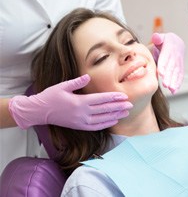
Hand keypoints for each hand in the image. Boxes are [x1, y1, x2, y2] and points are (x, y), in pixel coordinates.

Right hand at [9, 74, 132, 130]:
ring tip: (125, 113)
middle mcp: (82, 113)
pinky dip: (106, 124)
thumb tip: (88, 77)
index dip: (114, 98)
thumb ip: (77, 82)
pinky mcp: (79, 126)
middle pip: (105, 110)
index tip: (124, 97)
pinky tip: (113, 121)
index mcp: (79, 102)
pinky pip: (95, 127)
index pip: (101, 99)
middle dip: (119, 107)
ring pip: (102, 119)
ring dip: (115, 116)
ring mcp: (81, 122)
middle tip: (130, 105)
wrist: (40, 112)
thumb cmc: (50, 96)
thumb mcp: (62, 86)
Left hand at [151, 32, 184, 93]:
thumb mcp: (162, 37)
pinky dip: (177, 84)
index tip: (161, 73)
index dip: (164, 65)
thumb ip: (158, 38)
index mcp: (169, 50)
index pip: (166, 58)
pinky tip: (174, 91)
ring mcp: (178, 64)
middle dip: (169, 77)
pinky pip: (179, 76)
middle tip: (165, 84)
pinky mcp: (179, 69)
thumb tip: (156, 37)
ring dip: (174, 82)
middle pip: (172, 68)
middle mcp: (175, 58)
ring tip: (170, 89)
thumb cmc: (166, 42)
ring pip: (176, 74)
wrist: (177, 43)